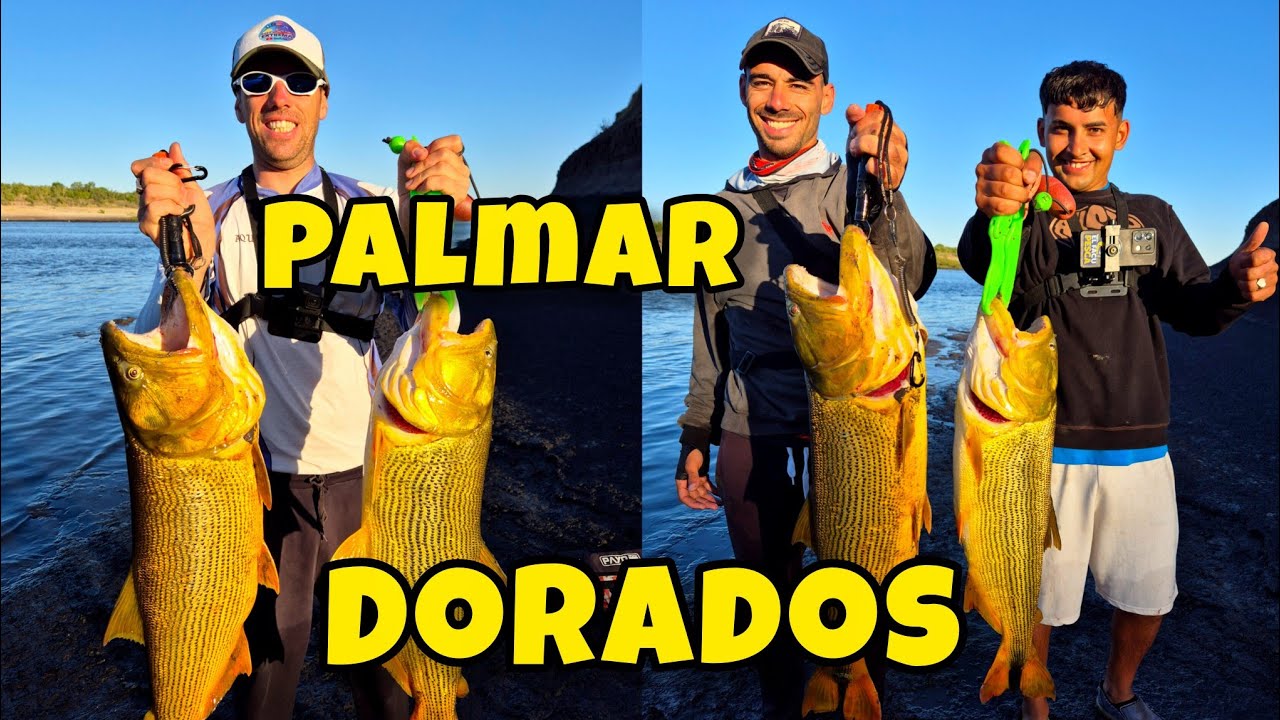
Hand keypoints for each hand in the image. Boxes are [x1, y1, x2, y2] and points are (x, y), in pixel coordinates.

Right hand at [130, 142, 214, 283]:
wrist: (203, 242)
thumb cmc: (197, 218)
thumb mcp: (193, 188)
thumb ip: (181, 168)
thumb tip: (174, 146)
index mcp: (153, 186)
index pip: (140, 166)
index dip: (154, 162)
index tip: (171, 166)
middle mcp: (144, 197)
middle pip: (147, 175)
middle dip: (171, 182)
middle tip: (183, 195)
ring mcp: (143, 211)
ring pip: (152, 190)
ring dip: (174, 197)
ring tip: (183, 207)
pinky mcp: (146, 225)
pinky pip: (154, 206)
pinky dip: (171, 207)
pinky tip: (179, 213)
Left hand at [397, 135, 473, 220]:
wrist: (413, 211)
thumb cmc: (413, 186)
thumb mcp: (407, 163)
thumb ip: (410, 150)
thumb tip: (421, 151)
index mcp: (452, 160)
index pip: (455, 141)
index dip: (436, 144)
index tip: (420, 155)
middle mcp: (461, 170)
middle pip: (444, 154)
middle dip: (422, 163)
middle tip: (409, 174)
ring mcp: (462, 182)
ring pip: (441, 167)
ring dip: (421, 176)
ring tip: (412, 186)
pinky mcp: (458, 194)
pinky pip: (440, 181)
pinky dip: (425, 185)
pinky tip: (420, 192)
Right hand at [676, 448, 718, 510]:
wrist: (698, 443)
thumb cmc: (692, 453)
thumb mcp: (691, 465)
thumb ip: (692, 477)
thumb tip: (692, 489)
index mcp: (682, 481)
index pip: (684, 497)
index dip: (692, 504)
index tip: (702, 507)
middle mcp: (688, 483)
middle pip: (695, 497)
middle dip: (705, 503)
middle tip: (715, 507)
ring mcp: (695, 480)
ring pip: (702, 494)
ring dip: (710, 499)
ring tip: (719, 504)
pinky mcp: (702, 477)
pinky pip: (708, 487)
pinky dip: (714, 491)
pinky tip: (721, 495)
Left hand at [847, 103, 908, 189]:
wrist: (860, 181)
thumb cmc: (863, 154)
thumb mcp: (857, 135)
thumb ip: (855, 120)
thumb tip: (853, 108)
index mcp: (893, 129)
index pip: (880, 116)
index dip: (863, 122)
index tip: (853, 132)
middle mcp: (900, 143)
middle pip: (881, 131)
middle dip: (861, 135)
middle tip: (852, 145)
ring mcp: (900, 161)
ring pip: (887, 148)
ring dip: (865, 147)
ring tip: (854, 152)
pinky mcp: (896, 178)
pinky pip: (888, 170)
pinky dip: (875, 166)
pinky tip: (866, 166)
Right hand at [975, 141, 1043, 217]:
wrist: (1012, 196)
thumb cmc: (1020, 174)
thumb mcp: (1030, 164)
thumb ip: (1033, 164)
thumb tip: (1028, 178)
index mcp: (991, 153)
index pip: (1001, 152)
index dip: (1017, 160)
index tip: (1022, 167)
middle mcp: (981, 168)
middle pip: (1007, 173)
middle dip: (1022, 182)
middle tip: (1026, 186)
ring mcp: (979, 185)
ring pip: (1004, 190)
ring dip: (1020, 195)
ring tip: (1023, 195)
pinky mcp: (980, 202)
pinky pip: (1000, 205)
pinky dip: (1013, 206)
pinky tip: (1016, 204)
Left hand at [1227, 221, 1276, 302]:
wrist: (1239, 278)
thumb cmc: (1242, 262)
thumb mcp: (1244, 250)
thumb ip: (1254, 239)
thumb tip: (1264, 224)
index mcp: (1269, 254)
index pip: (1254, 259)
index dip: (1243, 262)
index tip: (1242, 261)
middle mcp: (1274, 267)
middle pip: (1250, 274)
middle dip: (1240, 274)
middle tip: (1240, 272)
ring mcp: (1273, 280)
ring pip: (1251, 286)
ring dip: (1242, 284)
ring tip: (1243, 281)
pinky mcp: (1269, 292)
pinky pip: (1253, 296)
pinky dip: (1245, 293)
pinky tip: (1246, 289)